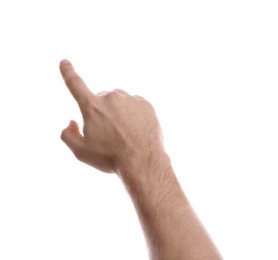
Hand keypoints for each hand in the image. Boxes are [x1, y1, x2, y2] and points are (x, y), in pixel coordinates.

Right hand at [60, 60, 164, 175]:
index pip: (76, 85)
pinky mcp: (145, 104)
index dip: (68, 73)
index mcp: (92, 107)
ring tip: (124, 133)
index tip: (64, 62)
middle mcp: (111, 97)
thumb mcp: (81, 151)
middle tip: (109, 133)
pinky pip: (134, 105)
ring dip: (118, 113)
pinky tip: (135, 130)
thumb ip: (68, 135)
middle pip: (101, 99)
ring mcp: (130, 99)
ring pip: (119, 102)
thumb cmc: (110, 157)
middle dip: (101, 112)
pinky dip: (133, 115)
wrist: (142, 161)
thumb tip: (71, 122)